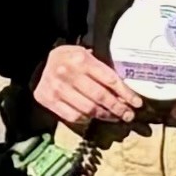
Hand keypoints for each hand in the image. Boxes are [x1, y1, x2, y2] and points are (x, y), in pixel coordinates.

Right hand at [30, 45, 148, 132]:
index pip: (109, 80)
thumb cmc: (69, 59)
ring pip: (88, 109)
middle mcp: (68, 73)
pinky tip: (93, 117)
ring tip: (115, 117)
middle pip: (100, 97)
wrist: (38, 64)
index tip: (137, 103)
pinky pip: (74, 116)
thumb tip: (126, 92)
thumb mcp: (85, 55)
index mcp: (81, 59)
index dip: (126, 93)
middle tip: (129, 115)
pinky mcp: (49, 100)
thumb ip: (102, 69)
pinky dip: (87, 119)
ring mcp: (57, 88)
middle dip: (118, 108)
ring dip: (105, 116)